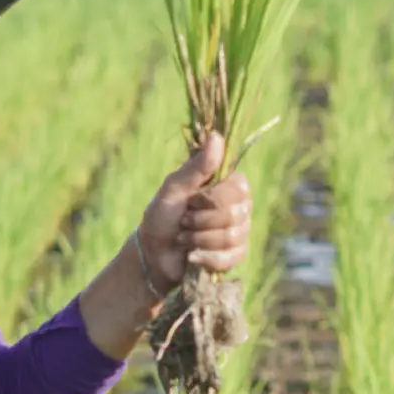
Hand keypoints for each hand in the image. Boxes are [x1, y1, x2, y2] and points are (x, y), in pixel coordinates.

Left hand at [136, 133, 253, 293]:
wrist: (153, 253)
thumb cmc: (162, 216)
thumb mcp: (174, 188)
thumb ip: (197, 166)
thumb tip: (216, 136)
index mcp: (228, 186)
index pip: (239, 188)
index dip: (213, 198)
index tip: (192, 200)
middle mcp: (240, 207)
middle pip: (235, 214)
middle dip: (201, 221)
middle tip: (184, 221)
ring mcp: (240, 232)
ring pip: (232, 236)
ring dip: (199, 239)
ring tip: (184, 238)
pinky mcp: (236, 255)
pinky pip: (231, 257)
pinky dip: (206, 258)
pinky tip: (192, 256)